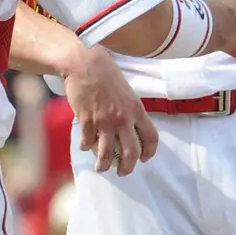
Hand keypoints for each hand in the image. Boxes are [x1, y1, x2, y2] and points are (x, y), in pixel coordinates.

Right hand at [63, 45, 157, 176]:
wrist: (84, 63)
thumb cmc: (106, 72)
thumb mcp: (126, 90)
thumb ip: (130, 109)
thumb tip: (130, 126)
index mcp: (136, 109)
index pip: (151, 137)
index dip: (149, 152)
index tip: (144, 158)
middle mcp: (123, 118)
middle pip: (131, 153)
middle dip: (127, 168)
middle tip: (122, 171)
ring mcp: (104, 121)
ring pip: (107, 154)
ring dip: (104, 165)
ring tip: (101, 167)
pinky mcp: (87, 121)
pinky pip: (88, 142)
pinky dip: (86, 146)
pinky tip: (85, 145)